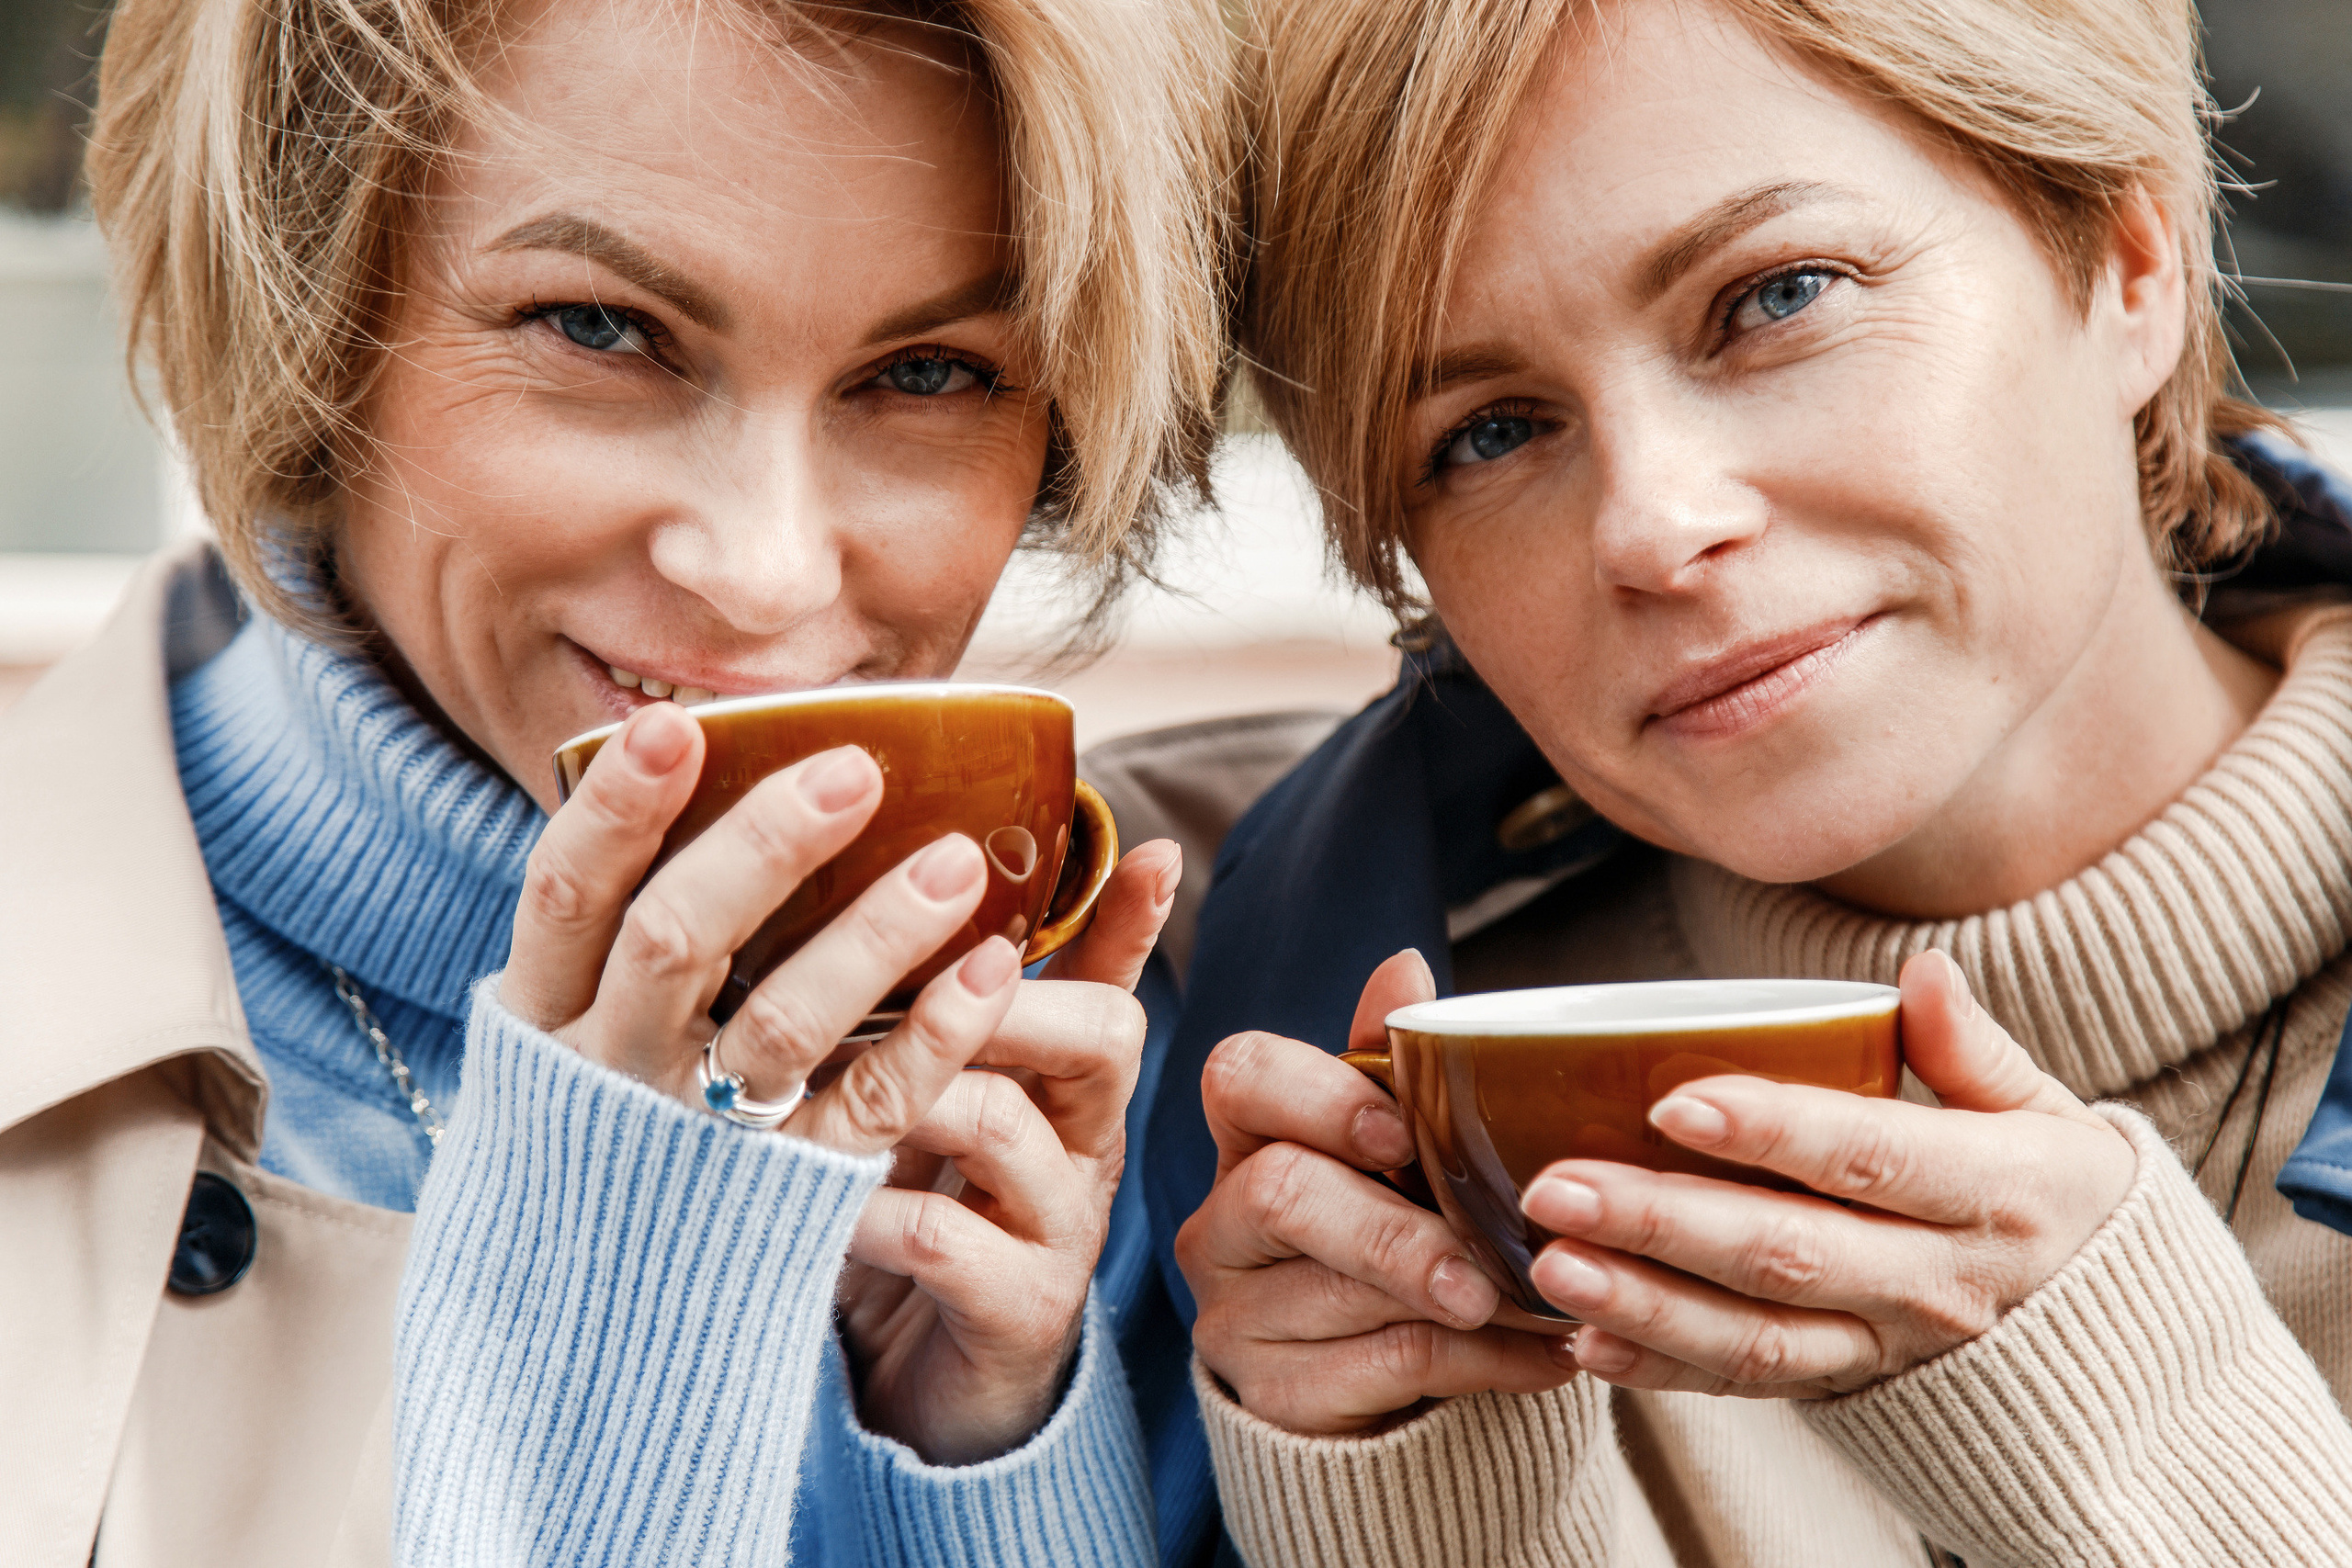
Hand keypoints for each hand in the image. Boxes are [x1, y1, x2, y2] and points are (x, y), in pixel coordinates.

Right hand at [501, 702, 1022, 1154]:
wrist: (591, 1322)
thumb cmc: (603, 1121)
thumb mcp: (571, 1025)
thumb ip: (617, 922)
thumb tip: (689, 756)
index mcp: (546, 1014)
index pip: (565, 893)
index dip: (616, 809)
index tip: (677, 727)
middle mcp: (608, 1072)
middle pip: (674, 941)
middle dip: (764, 848)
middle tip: (854, 769)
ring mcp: (697, 1137)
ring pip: (781, 1026)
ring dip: (872, 935)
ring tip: (956, 859)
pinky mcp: (786, 1190)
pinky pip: (866, 1108)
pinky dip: (934, 1035)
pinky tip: (994, 967)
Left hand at [837, 839, 1179, 1463]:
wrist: (929, 1394)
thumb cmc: (921, 1213)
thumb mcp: (943, 1099)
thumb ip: (945, 1006)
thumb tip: (930, 887)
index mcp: (1067, 1084)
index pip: (1115, 978)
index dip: (1132, 918)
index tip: (1153, 850)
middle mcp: (1081, 1146)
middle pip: (1101, 1035)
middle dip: (997, 988)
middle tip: (902, 962)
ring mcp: (1058, 1230)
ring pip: (1005, 1121)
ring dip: (907, 1082)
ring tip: (814, 1067)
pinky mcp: (1016, 1311)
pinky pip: (942, 1236)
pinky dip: (865, 1204)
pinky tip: (800, 1190)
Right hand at [1178, 951, 1577, 1435]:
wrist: (1379, 1381)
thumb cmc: (1393, 1229)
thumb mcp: (1396, 1150)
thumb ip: (1393, 1068)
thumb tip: (1404, 966)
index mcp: (1251, 1137)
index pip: (1240, 1079)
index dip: (1317, 1097)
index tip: (1399, 1133)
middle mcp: (1221, 1222)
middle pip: (1281, 1196)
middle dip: (1394, 1230)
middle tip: (1483, 1261)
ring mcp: (1236, 1314)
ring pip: (1338, 1294)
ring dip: (1462, 1302)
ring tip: (1549, 1303)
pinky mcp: (1273, 1395)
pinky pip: (1382, 1370)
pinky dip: (1481, 1362)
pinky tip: (1545, 1358)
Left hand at [1519, 950, 2136, 1396]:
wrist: (2120, 1341)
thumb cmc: (2056, 1195)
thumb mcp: (2049, 1116)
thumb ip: (1973, 1050)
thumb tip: (1923, 970)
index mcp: (1991, 1192)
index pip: (1870, 1156)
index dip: (1773, 1132)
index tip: (1672, 1100)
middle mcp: (1938, 1281)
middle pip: (1789, 1253)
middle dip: (1664, 1223)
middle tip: (1557, 1187)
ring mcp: (1890, 1348)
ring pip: (1758, 1336)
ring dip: (1645, 1304)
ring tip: (1550, 1266)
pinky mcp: (1850, 1391)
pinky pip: (1751, 1388)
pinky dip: (1664, 1372)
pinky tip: (1584, 1342)